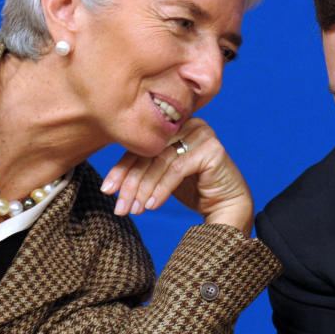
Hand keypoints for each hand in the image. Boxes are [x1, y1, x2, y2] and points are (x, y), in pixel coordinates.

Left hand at [99, 117, 253, 234]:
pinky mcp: (211, 149)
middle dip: (131, 183)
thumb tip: (108, 183)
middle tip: (120, 207)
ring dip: (143, 189)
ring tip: (134, 210)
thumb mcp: (162, 175)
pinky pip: (177, 169)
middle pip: (149, 153)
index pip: (141, 145)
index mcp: (173, 124)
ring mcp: (201, 133)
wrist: (227, 204)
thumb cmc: (194, 189)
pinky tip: (151, 206)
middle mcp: (188, 123)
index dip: (121, 168)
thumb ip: (143, 167)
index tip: (107, 190)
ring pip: (161, 162)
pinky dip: (161, 189)